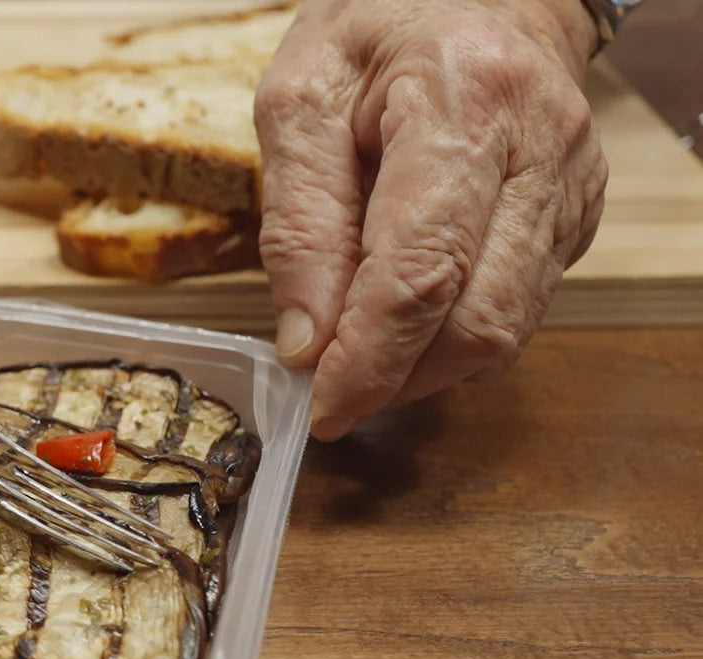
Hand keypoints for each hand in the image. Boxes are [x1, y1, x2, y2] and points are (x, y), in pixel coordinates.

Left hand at [254, 0, 606, 440]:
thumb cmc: (380, 29)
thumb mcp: (301, 98)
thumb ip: (298, 219)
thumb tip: (305, 339)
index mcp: (465, 103)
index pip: (421, 269)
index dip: (370, 358)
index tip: (322, 406)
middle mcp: (540, 151)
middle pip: (477, 318)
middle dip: (398, 377)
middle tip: (332, 394)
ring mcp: (571, 188)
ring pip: (507, 329)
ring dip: (426, 368)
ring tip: (363, 358)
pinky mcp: (576, 216)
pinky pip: (518, 308)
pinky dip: (455, 337)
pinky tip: (408, 321)